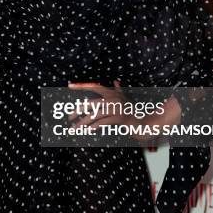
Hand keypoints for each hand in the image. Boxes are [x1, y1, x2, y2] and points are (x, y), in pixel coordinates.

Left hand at [67, 81, 181, 141]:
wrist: (143, 123)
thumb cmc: (132, 111)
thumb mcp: (125, 99)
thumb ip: (119, 90)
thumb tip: (116, 81)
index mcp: (112, 93)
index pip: (94, 86)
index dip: (82, 86)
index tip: (70, 86)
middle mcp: (113, 99)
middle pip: (90, 103)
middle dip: (77, 111)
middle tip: (69, 118)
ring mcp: (116, 108)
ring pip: (94, 115)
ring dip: (82, 123)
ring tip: (75, 129)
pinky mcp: (118, 118)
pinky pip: (102, 123)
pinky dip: (93, 127)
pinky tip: (87, 131)